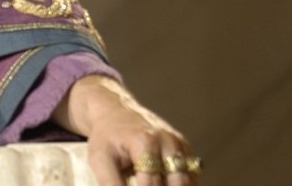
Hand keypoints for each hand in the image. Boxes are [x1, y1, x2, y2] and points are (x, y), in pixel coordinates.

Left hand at [54, 75, 200, 185]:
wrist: (116, 112)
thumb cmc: (107, 138)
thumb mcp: (100, 160)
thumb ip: (112, 183)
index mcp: (145, 142)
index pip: (152, 184)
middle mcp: (168, 141)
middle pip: (177, 183)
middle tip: (142, 183)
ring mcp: (180, 144)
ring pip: (188, 180)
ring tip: (147, 181)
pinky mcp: (186, 148)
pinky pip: (192, 174)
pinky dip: (181, 183)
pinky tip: (164, 183)